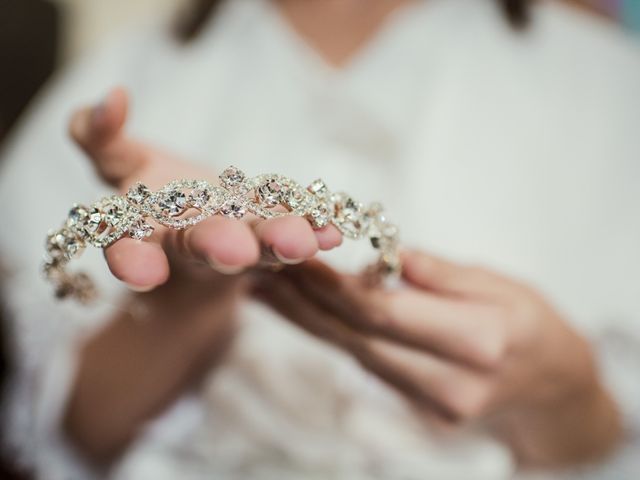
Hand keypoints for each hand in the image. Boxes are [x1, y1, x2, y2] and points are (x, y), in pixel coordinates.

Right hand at [69, 87, 341, 289]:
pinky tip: (333, 231)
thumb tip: (111, 97)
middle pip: (199, 246)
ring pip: (255, 244)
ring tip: (303, 240)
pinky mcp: (275, 238)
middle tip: (235, 250)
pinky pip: (295, 234)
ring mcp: (239, 245)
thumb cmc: (156, 193)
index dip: (132, 259)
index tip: (143, 273)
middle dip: (216, 246)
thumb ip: (99, 133)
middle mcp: (192, 244)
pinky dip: (314, 231)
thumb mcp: (119, 160)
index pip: (129, 245)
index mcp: (145, 230)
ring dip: (278, 241)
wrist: (202, 227)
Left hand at [254, 251, 621, 465]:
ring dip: (302, 318)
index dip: (329, 284)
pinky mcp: (413, 407)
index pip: (382, 312)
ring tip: (262, 284)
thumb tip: (392, 256)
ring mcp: (428, 404)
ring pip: (349, 352)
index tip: (290, 252)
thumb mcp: (502, 284)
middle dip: (302, 299)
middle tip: (258, 265)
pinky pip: (360, 363)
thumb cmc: (531, 322)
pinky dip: (327, 333)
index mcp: (476, 341)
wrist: (550, 387)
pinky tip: (298, 310)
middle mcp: (447, 382)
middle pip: (355, 336)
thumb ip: (443, 275)